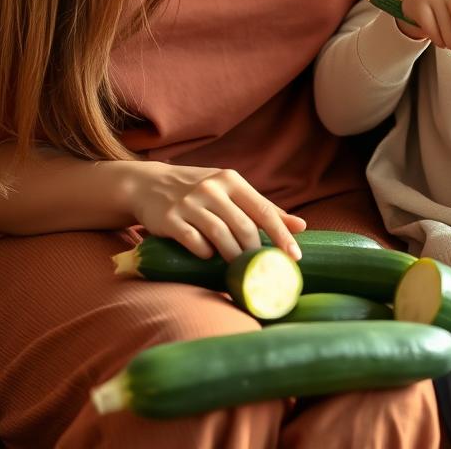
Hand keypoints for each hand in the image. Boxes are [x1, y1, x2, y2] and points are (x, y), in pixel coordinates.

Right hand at [126, 162, 305, 261]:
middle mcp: (212, 189)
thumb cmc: (198, 189)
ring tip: (240, 269)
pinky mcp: (170, 219)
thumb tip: (301, 226)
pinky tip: (208, 257)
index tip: (295, 257)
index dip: (282, 234)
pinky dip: (205, 253)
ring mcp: (190, 203)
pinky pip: (194, 242)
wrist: (148, 183)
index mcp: (231, 180)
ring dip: (233, 257)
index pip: (263, 210)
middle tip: (263, 271)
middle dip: (256, 252)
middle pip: (244, 227)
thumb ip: (263, 207)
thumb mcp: (230, 190)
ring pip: (221, 236)